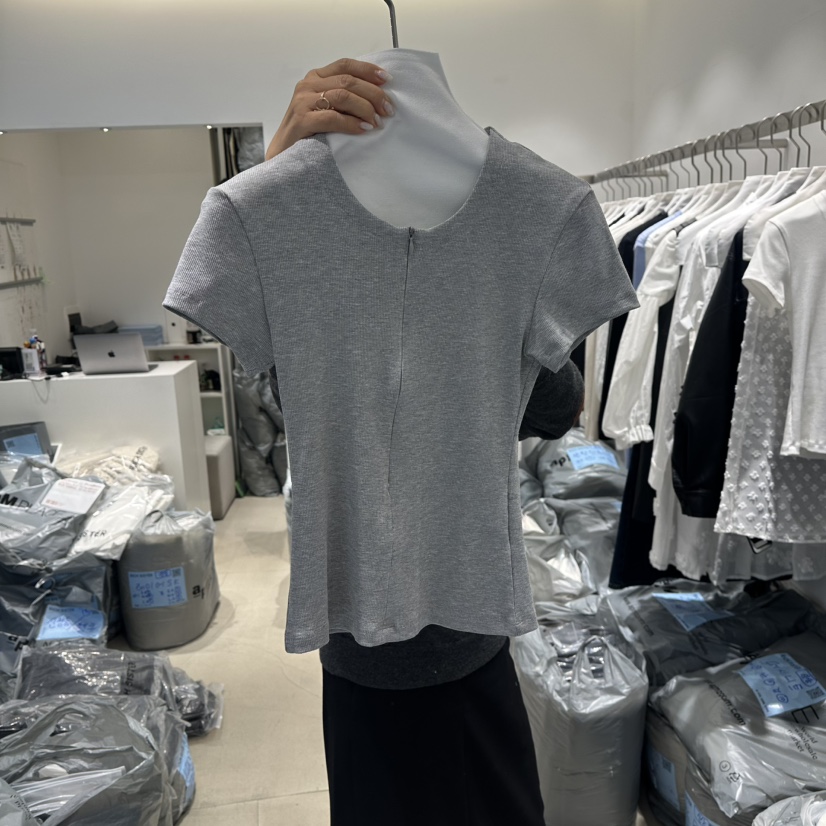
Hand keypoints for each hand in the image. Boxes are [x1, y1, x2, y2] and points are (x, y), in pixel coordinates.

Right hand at [265, 58, 394, 160]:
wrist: (282, 156)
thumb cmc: (308, 134)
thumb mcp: (326, 109)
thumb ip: (343, 99)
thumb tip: (377, 96)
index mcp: (315, 78)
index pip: (345, 65)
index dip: (368, 70)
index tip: (388, 80)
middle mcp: (307, 85)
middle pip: (347, 81)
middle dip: (373, 94)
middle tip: (388, 110)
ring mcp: (302, 102)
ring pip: (342, 95)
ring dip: (365, 108)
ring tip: (378, 122)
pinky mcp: (301, 121)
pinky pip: (332, 118)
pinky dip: (352, 124)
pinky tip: (364, 130)